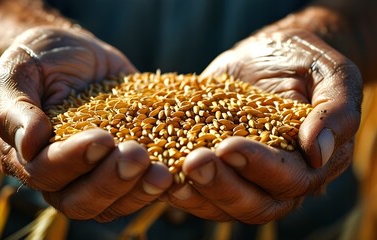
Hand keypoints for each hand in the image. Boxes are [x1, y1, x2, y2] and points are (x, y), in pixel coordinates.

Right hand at [0, 26, 171, 220]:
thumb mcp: (18, 72)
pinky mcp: (123, 168)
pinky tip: (177, 170)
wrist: (72, 55)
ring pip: (112, 204)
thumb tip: (29, 143)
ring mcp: (94, 175)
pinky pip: (137, 189)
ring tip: (164, 173)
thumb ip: (16, 107)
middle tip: (137, 156)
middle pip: (81, 201)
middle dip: (111, 182)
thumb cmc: (39, 61)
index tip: (102, 138)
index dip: (73, 161)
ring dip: (138, 191)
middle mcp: (61, 176)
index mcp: (28, 157)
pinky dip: (155, 185)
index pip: (46, 172)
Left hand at [162, 29, 361, 222]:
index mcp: (310, 164)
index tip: (229, 146)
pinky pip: (198, 189)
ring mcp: (242, 177)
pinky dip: (179, 186)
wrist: (270, 55)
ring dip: (197, 193)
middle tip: (194, 162)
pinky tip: (160, 173)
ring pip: (222, 205)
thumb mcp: (332, 76)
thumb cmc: (304, 63)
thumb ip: (334, 112)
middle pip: (254, 203)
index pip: (290, 180)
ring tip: (171, 175)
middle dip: (222, 186)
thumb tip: (316, 152)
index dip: (261, 167)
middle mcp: (276, 180)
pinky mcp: (215, 168)